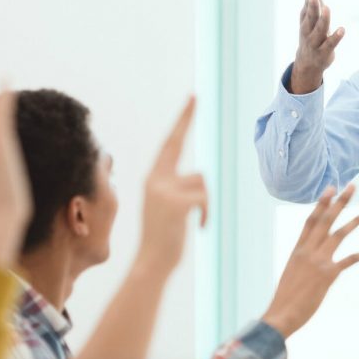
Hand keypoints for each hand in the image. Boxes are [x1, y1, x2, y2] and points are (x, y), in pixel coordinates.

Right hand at [136, 96, 207, 277]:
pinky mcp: (175, 203)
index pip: (169, 144)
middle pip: (177, 143)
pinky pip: (204, 199)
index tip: (192, 99)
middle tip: (194, 94)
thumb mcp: (168, 207)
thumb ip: (178, 188)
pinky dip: (207, 215)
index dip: (181, 122)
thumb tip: (201, 178)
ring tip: (196, 221)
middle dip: (185, 117)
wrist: (152, 264)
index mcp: (153, 178)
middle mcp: (154, 179)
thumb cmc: (164, 238)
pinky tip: (200, 228)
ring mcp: (163, 190)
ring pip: (202, 181)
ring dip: (206, 202)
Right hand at [262, 183, 358, 337]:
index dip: (321, 203)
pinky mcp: (328, 275)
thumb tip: (309, 256)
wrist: (281, 314)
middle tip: (351, 186)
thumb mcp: (291, 271)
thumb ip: (302, 260)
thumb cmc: (285, 297)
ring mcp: (318, 261)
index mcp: (298, 250)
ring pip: (338, 234)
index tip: (330, 189)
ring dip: (354, 221)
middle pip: (325, 220)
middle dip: (339, 202)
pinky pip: (350, 260)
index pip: (311, 220)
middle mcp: (308, 251)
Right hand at [290, 0, 344, 94]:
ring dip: (323, 19)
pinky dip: (335, 38)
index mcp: (305, 17)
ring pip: (319, 29)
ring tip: (327, 8)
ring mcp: (315, 41)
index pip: (307, 4)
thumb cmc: (310, 30)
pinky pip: (329, 44)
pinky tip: (342, 30)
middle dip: (311, 4)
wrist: (307, 62)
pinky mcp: (324, 52)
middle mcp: (308, 28)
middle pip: (310, 15)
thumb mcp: (311, 10)